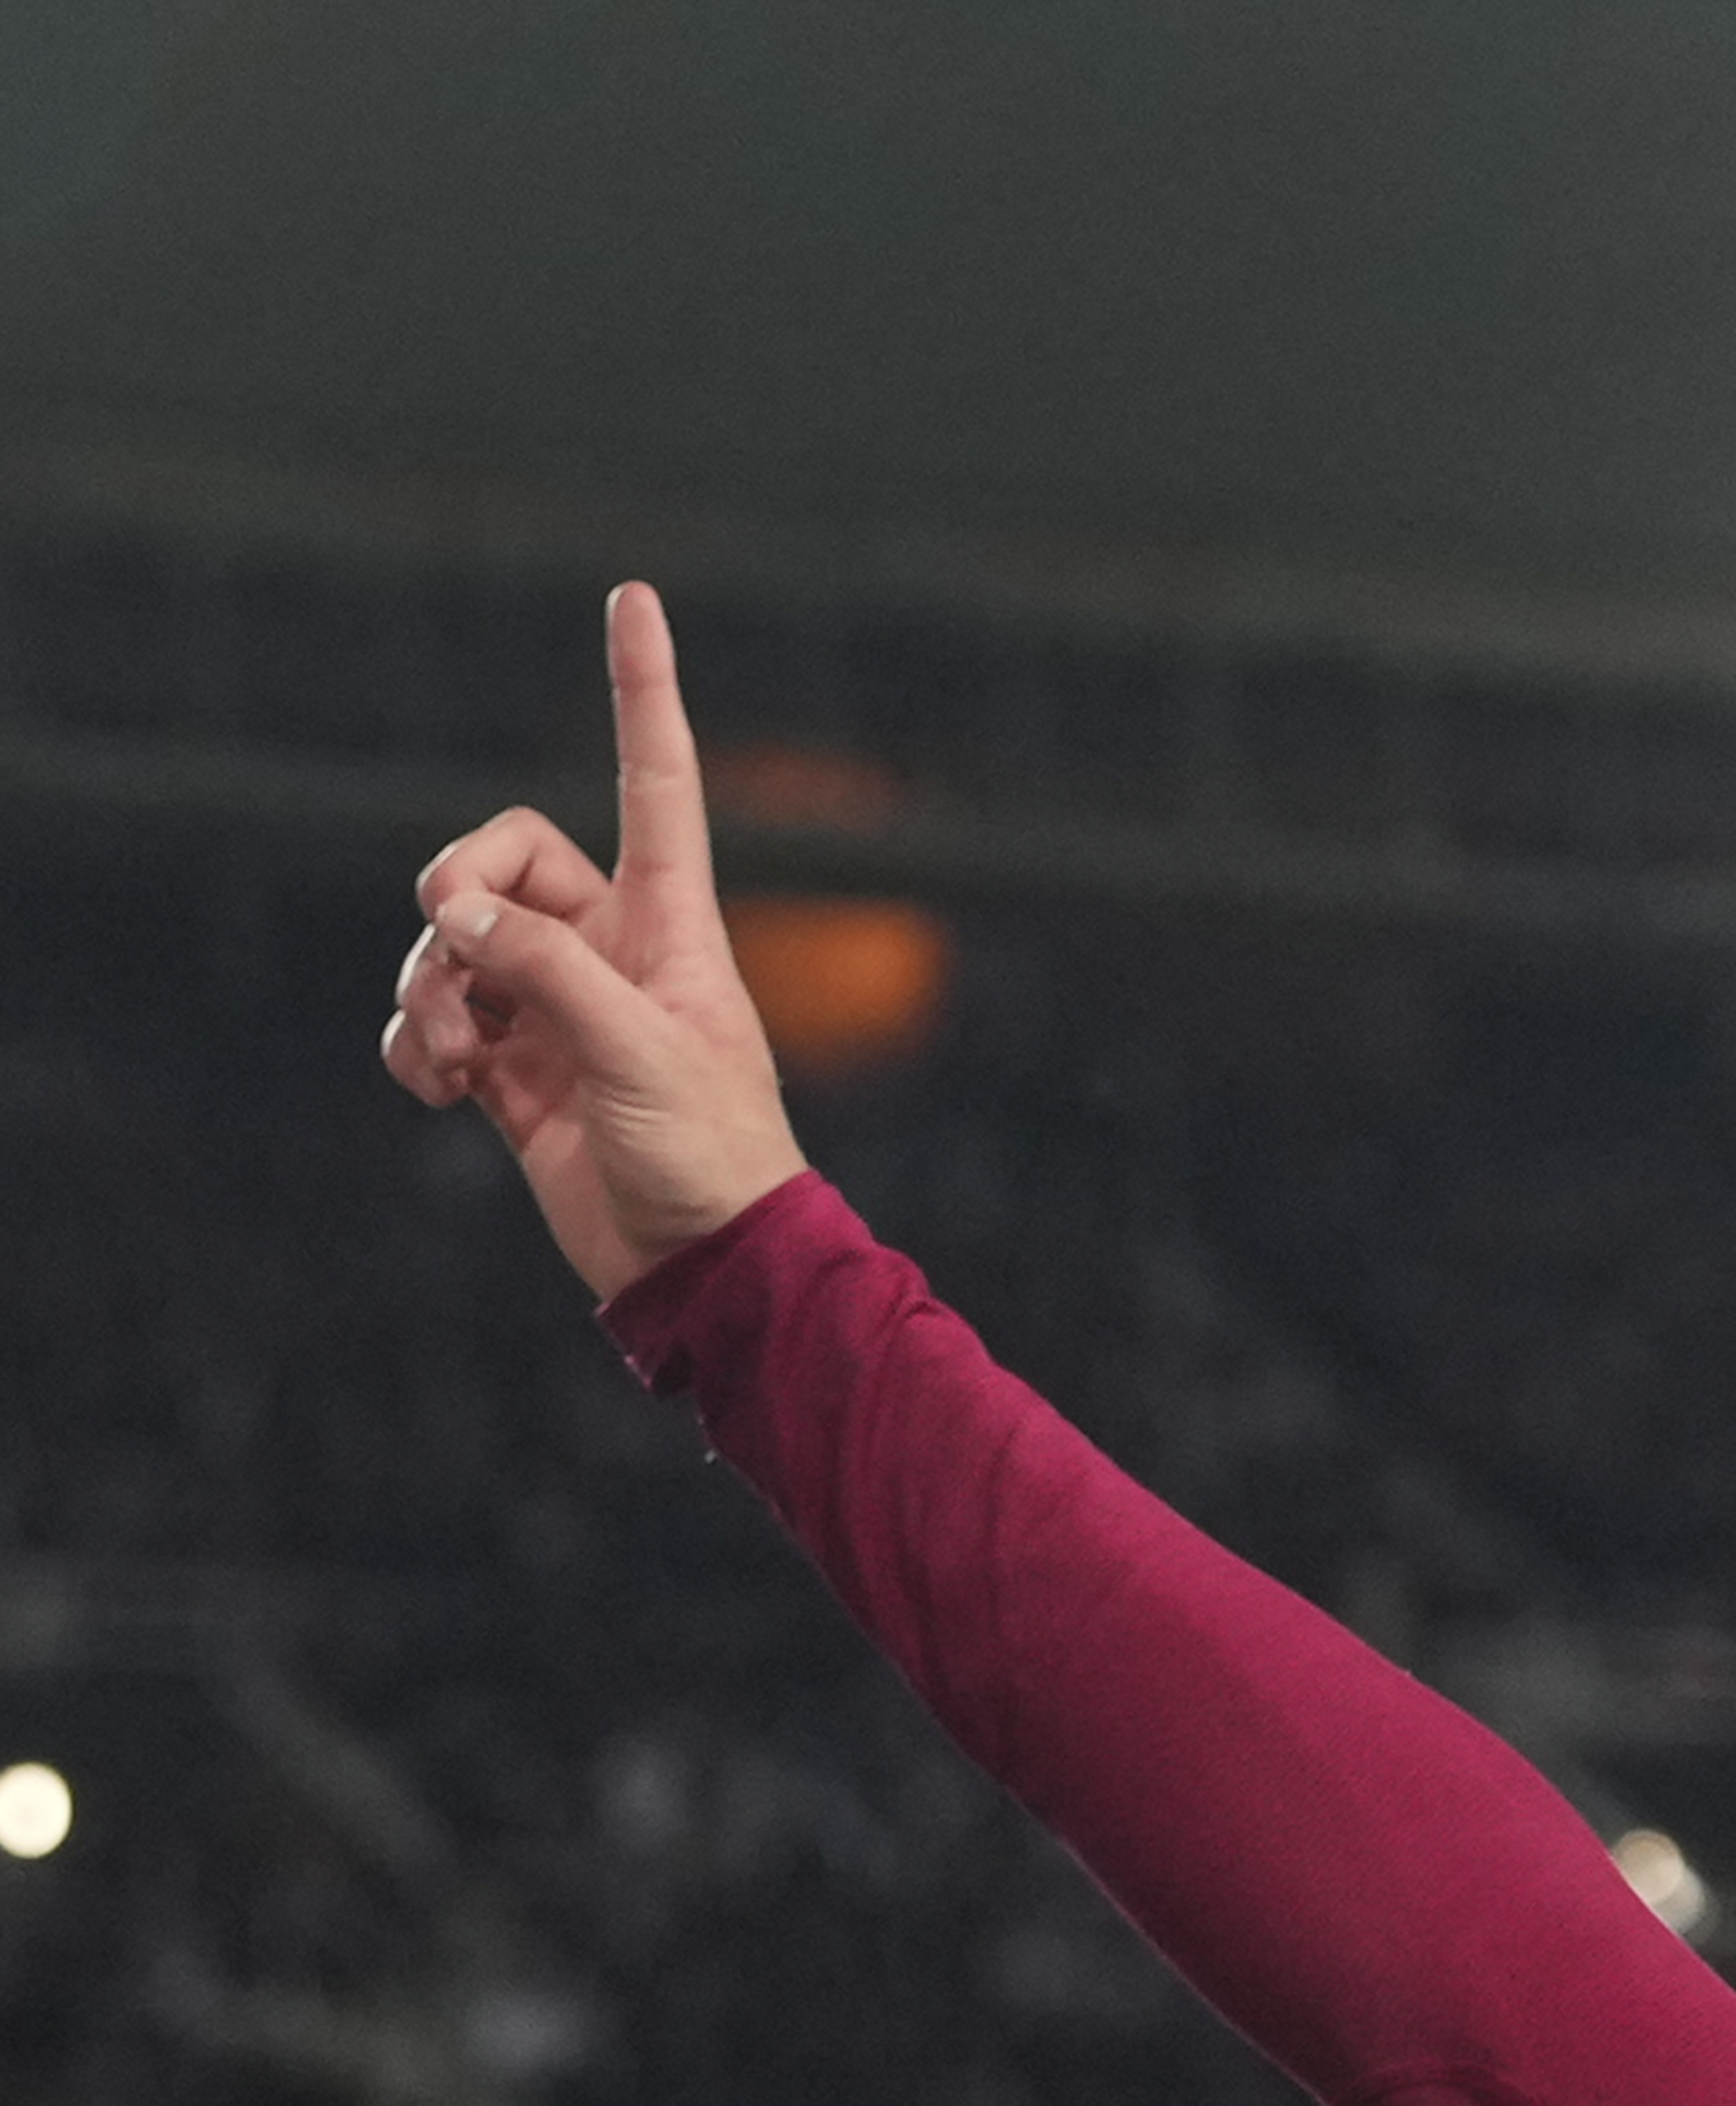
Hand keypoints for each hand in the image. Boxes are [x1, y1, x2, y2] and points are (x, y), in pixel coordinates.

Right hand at [379, 582, 809, 1299]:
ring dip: (425, 987)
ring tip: (453, 1054)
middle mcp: (611, 948)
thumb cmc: (709, 1158)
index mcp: (671, 923)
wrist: (701, 1268)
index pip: (654, 778)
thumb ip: (544, 970)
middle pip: (501, 858)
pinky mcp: (512, 1065)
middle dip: (454, 894)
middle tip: (452, 950)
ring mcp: (555, 1004)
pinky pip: (431, 1018)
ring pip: (451, 942)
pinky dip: (414, 1043)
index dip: (642, 688)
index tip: (634, 595)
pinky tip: (437, 1088)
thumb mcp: (638, 1053)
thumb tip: (453, 914)